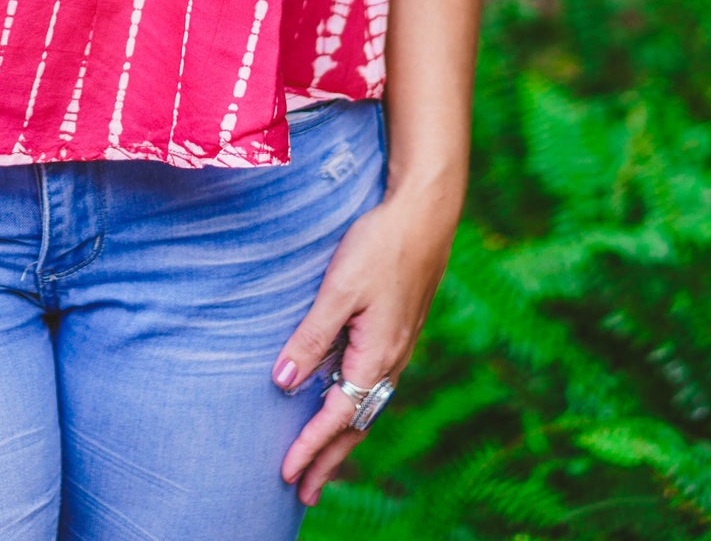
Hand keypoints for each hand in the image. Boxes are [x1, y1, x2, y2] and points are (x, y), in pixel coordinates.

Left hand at [272, 183, 459, 507]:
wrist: (425, 215)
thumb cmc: (380, 246)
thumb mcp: (339, 289)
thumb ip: (311, 337)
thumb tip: (285, 382)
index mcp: (376, 356)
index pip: (337, 417)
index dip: (310, 447)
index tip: (286, 474)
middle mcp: (391, 361)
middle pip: (357, 425)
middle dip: (329, 461)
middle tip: (304, 495)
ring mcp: (398, 349)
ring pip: (367, 408)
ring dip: (342, 440)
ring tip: (321, 466)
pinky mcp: (398, 333)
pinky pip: (374, 387)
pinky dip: (356, 411)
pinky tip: (344, 408)